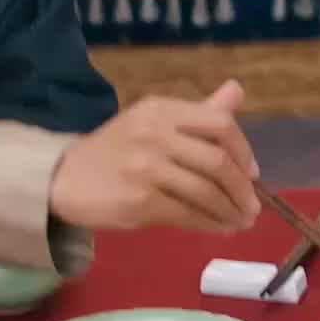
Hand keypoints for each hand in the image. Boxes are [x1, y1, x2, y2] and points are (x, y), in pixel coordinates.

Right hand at [50, 80, 260, 233]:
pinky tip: (219, 228)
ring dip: (231, 211)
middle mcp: (155, 133)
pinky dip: (211, 224)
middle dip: (242, 189)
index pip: (220, 123)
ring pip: (206, 191)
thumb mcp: (154, 121)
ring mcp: (146, 167)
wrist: (66, 179)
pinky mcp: (140, 201)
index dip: (244, 151)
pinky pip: (188, 214)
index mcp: (162, 110)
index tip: (253, 173)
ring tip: (241, 221)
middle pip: (218, 161)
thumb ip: (198, 113)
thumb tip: (237, 92)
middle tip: (252, 206)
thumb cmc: (116, 151)